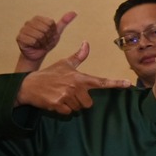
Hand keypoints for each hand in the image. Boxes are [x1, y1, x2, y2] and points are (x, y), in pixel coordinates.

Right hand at [13, 43, 128, 114]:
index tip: (127, 84)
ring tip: (61, 96)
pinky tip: (56, 102)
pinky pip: (68, 112)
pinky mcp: (57, 105)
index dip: (115, 83)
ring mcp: (66, 96)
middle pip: (89, 103)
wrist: (28, 85)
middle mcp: (75, 87)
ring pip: (78, 109)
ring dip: (71, 105)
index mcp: (79, 77)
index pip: (100, 81)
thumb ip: (78, 57)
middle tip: (69, 94)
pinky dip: (62, 110)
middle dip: (81, 101)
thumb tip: (86, 43)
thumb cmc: (49, 74)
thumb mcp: (64, 64)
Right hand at [14, 11, 73, 69]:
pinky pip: (33, 41)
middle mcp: (28, 22)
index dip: (53, 31)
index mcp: (38, 18)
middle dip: (48, 38)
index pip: (51, 23)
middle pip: (45, 29)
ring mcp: (22, 30)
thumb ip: (64, 22)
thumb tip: (74, 12)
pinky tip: (34, 46)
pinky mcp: (19, 38)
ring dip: (43, 42)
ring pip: (39, 35)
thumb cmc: (47, 42)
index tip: (49, 35)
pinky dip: (37, 45)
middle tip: (45, 41)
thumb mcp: (56, 32)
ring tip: (40, 43)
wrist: (38, 53)